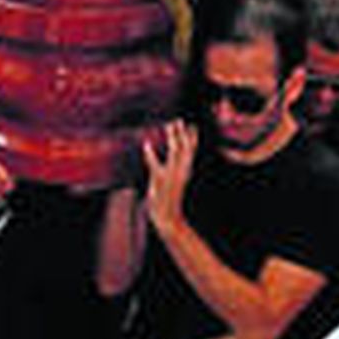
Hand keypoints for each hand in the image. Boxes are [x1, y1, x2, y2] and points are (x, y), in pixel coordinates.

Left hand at [143, 120, 196, 235]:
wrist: (167, 217)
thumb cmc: (166, 199)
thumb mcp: (167, 179)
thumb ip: (162, 164)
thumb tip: (160, 151)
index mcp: (184, 171)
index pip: (190, 152)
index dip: (191, 139)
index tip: (192, 126)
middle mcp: (180, 171)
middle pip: (183, 148)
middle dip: (181, 134)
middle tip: (178, 120)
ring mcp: (171, 174)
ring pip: (174, 152)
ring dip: (173, 138)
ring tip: (170, 125)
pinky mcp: (160, 178)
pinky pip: (155, 164)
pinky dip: (150, 154)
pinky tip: (146, 144)